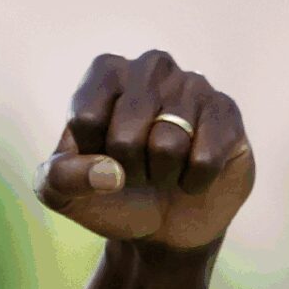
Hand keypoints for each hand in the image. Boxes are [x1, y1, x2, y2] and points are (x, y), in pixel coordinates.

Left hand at [34, 50, 253, 251]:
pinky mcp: (227, 112)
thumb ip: (61, 177)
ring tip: (164, 169)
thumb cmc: (108, 193)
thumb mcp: (62, 191)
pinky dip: (194, 181)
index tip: (101, 157)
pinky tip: (192, 175)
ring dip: (162, 174)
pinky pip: (205, 157)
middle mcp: (150, 66)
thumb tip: (109, 172)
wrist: (163, 222)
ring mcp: (193, 85)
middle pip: (124, 135)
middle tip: (137, 170)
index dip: (90, 156)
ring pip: (167, 145)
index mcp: (104, 72)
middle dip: (128, 169)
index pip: (85, 119)